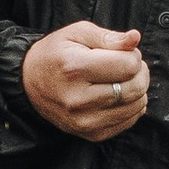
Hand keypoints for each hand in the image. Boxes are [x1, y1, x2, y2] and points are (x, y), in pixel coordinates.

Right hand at [24, 20, 149, 140]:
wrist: (29, 83)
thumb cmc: (56, 54)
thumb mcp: (77, 34)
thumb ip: (109, 37)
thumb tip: (135, 38)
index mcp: (74, 68)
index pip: (128, 65)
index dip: (133, 55)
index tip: (123, 52)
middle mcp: (79, 99)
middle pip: (135, 87)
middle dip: (139, 72)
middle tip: (127, 65)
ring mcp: (85, 121)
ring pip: (137, 106)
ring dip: (137, 90)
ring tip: (120, 79)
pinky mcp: (91, 134)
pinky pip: (129, 121)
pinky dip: (131, 107)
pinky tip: (116, 96)